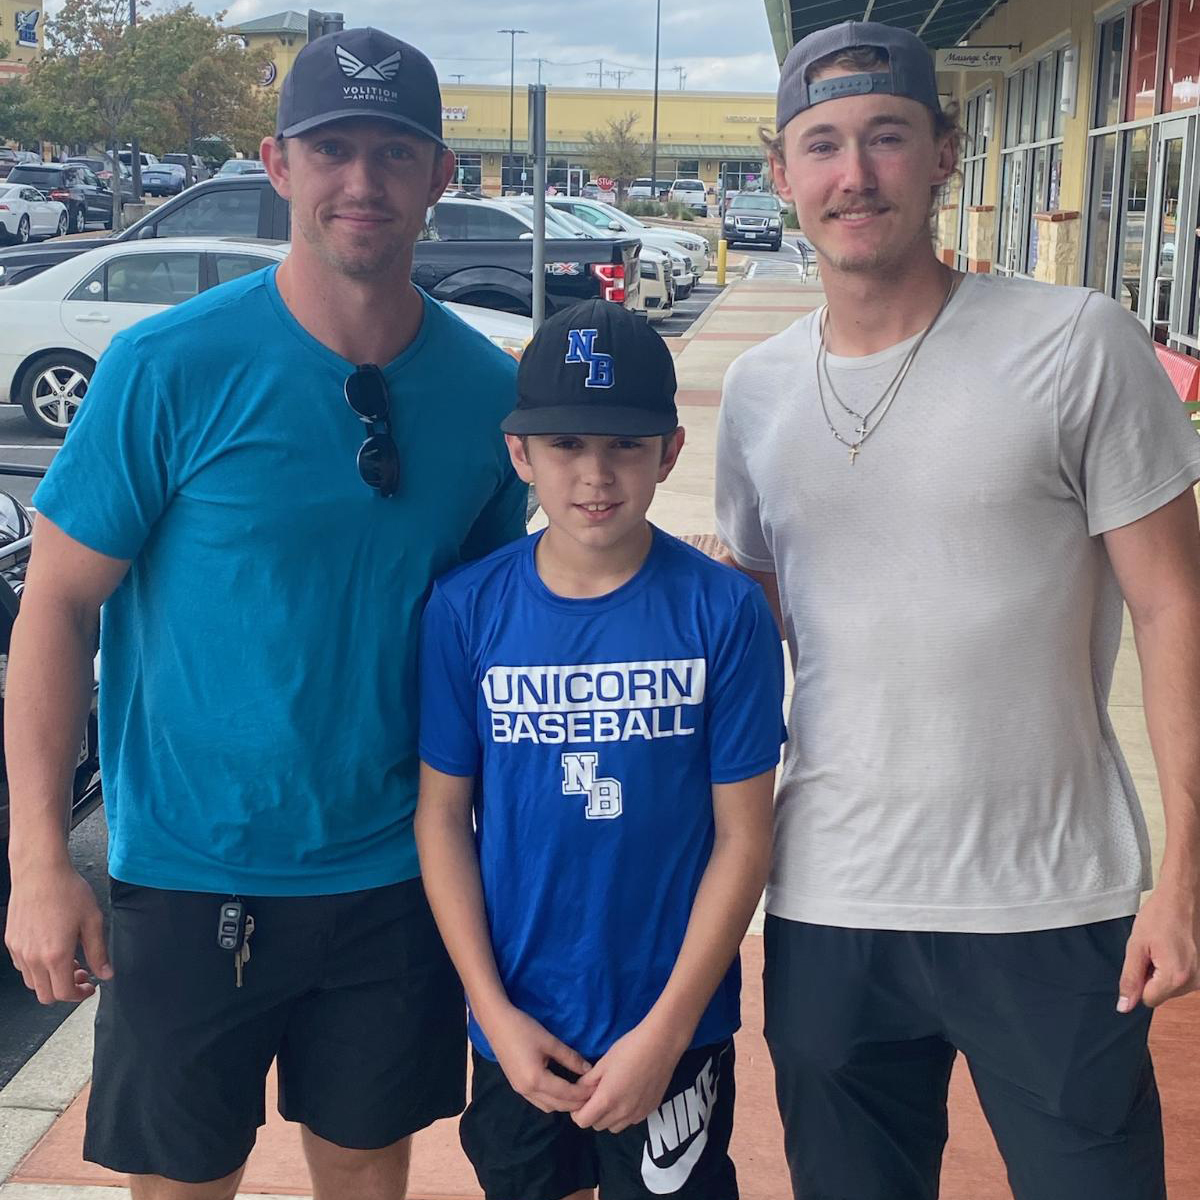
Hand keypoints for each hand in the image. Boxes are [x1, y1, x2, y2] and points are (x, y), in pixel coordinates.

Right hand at [4, 862, 110, 1003]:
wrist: (40, 872)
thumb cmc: (67, 891)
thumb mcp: (92, 921)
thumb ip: (99, 952)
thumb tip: (106, 973)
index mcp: (55, 955)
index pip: (64, 993)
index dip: (79, 995)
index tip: (90, 987)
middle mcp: (33, 957)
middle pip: (46, 994)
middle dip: (66, 990)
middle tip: (82, 973)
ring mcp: (19, 951)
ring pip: (32, 983)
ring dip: (51, 980)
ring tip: (68, 959)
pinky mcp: (11, 942)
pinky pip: (23, 967)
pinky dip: (37, 968)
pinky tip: (51, 951)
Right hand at [485, 1004, 594, 1113]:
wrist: (496, 1023)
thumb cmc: (523, 1029)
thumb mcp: (550, 1041)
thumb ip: (570, 1057)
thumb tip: (589, 1069)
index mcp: (536, 1080)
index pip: (566, 1094)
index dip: (583, 1094)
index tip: (599, 1090)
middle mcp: (527, 1090)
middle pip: (558, 1106)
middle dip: (576, 1103)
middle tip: (593, 1095)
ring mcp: (520, 1090)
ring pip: (548, 1106)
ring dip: (564, 1104)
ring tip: (579, 1093)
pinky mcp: (517, 1086)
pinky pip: (539, 1101)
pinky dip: (553, 1100)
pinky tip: (561, 1090)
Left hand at [572, 1019, 687, 1133]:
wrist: (661, 1044)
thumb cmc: (630, 1048)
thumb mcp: (603, 1062)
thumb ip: (588, 1082)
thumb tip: (579, 1091)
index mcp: (607, 1099)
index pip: (583, 1121)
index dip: (577, 1112)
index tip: (580, 1099)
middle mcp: (622, 1112)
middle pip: (598, 1126)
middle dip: (592, 1113)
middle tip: (595, 1095)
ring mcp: (638, 1113)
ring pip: (615, 1127)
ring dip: (608, 1117)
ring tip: (612, 1095)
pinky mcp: (650, 1110)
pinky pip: (631, 1121)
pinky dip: (624, 1114)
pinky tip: (628, 1094)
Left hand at [1118, 881, 1199, 1010]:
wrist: (1182, 898)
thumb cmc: (1158, 917)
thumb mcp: (1136, 947)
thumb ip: (1130, 979)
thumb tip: (1125, 1007)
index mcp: (1175, 978)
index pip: (1148, 1000)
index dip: (1139, 981)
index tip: (1141, 959)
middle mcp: (1194, 982)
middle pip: (1161, 994)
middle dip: (1151, 976)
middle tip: (1152, 950)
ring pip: (1171, 988)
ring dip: (1162, 972)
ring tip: (1162, 947)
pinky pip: (1182, 979)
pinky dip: (1173, 968)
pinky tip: (1172, 949)